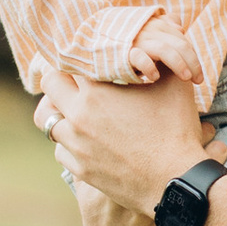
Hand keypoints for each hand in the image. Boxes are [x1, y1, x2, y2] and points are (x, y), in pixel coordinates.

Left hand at [36, 59, 209, 217]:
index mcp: (96, 91)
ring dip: (63, 112)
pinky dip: (70, 143)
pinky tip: (88, 140)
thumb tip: (151, 44)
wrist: (176, 181)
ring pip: (50, 120)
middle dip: (62, 78)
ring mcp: (77, 146)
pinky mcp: (81, 170)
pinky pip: (61, 150)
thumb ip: (159, 58)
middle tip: (76, 80)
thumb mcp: (175, 84)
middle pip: (50, 85)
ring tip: (80, 111)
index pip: (71, 59)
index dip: (80, 54)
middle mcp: (78, 117)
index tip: (86, 57)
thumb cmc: (176, 130)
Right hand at [130, 12, 199, 84]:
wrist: (94, 41)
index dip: (193, 57)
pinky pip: (139, 57)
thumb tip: (180, 27)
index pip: (182, 40)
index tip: (198, 75)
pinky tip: (154, 78)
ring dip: (178, 64)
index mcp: (157, 26)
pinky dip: (149, 67)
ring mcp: (137, 41)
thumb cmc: (126, 40)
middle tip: (198, 81)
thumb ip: (163, 27)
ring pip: (165, 50)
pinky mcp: (124, 53)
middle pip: (179, 45)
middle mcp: (150, 31)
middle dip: (193, 63)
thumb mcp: (145, 31)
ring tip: (186, 78)